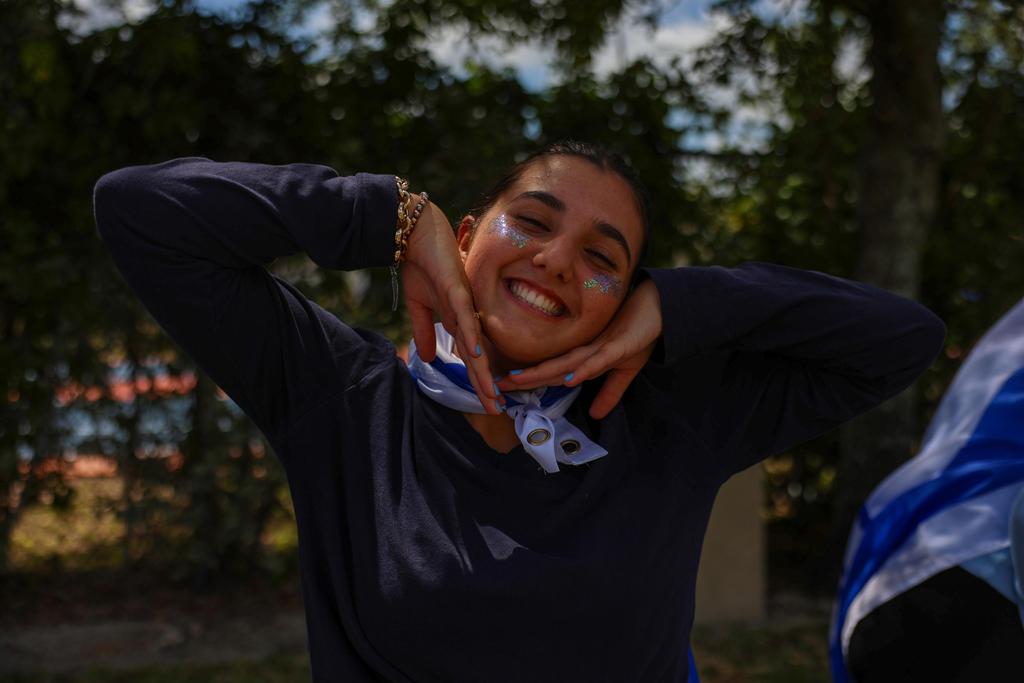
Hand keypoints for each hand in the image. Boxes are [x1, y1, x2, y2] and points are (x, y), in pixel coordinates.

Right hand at [401, 201, 501, 414]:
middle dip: (486, 385)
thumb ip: (425, 332)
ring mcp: (465, 304)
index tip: (489, 403)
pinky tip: (477, 354)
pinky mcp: (458, 289)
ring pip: (477, 343)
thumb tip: (430, 359)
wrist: (416, 235)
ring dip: (483, 370)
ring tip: (492, 394)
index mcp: (460, 321)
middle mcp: (468, 316)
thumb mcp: (419, 307)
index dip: (479, 381)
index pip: (472, 358)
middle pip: (479, 357)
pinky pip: (465, 316)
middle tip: (497, 411)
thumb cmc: (422, 266)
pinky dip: (471, 335)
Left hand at [496, 279, 662, 418]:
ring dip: (544, 372)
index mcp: (585, 355)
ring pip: (567, 362)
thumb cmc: (640, 333)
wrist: (662, 308)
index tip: (504, 387)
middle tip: (496, 384)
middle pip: (551, 366)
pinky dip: (585, 369)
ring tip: (520, 380)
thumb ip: (610, 392)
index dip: (530, 380)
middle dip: (525, 377)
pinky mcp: (620, 346)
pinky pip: (599, 359)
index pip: (553, 371)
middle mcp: (587, 349)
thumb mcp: (624, 369)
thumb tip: (596, 416)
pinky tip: (570, 378)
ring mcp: (601, 346)